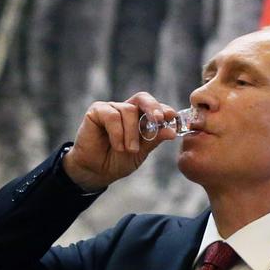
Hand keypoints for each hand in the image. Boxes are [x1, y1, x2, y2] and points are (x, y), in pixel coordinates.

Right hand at [62, 92, 176, 191]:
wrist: (96, 172)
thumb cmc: (117, 161)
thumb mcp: (141, 152)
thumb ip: (154, 139)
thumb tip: (171, 131)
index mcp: (139, 117)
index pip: (154, 107)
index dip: (164, 110)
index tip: (172, 117)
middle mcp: (125, 110)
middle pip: (142, 98)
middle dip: (153, 107)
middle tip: (159, 120)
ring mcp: (111, 109)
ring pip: (128, 111)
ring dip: (131, 133)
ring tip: (129, 149)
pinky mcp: (96, 112)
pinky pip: (112, 116)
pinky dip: (117, 133)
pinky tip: (117, 146)